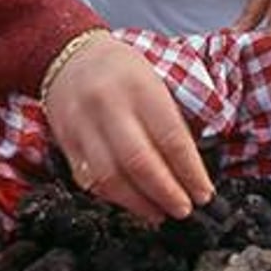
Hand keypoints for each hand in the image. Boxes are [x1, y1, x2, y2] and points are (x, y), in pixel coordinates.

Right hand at [42, 35, 213, 222]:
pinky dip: (114, 198)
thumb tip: (191, 167)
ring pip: (111, 177)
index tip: (204, 193)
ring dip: (140, 203)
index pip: (171, 137)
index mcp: (141, 87)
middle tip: (185, 210)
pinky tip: (132, 203)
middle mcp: (110, 106)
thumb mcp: (154, 79)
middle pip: (140, 162)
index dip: (190, 172)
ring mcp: (84, 125)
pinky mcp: (66, 143)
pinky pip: (90, 180)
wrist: (69, 56)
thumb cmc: (121, 70)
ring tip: (160, 214)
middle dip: (167, 193)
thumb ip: (171, 119)